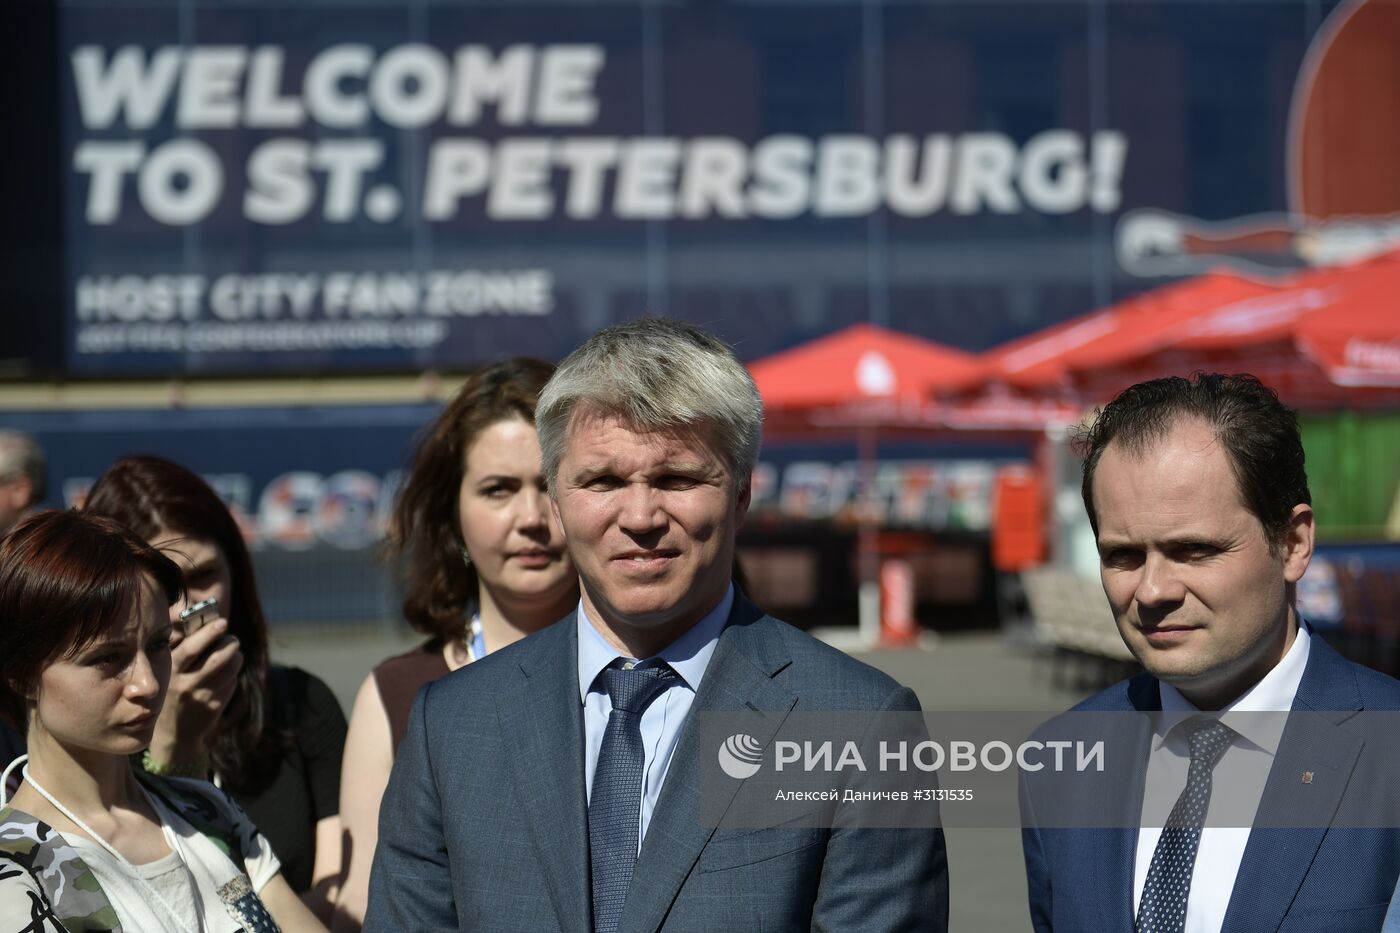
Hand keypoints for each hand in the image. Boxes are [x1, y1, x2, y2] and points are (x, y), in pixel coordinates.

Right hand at [147, 616, 242, 769]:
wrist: (173, 732)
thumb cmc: (172, 691)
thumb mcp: (170, 672)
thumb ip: (183, 649)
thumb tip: (204, 621)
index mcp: (172, 671)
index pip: (192, 648)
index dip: (208, 633)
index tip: (223, 621)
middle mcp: (186, 684)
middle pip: (217, 659)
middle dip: (230, 643)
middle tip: (233, 638)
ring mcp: (202, 696)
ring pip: (230, 669)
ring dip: (236, 657)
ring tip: (234, 653)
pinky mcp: (215, 706)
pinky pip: (231, 682)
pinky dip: (232, 674)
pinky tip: (227, 673)